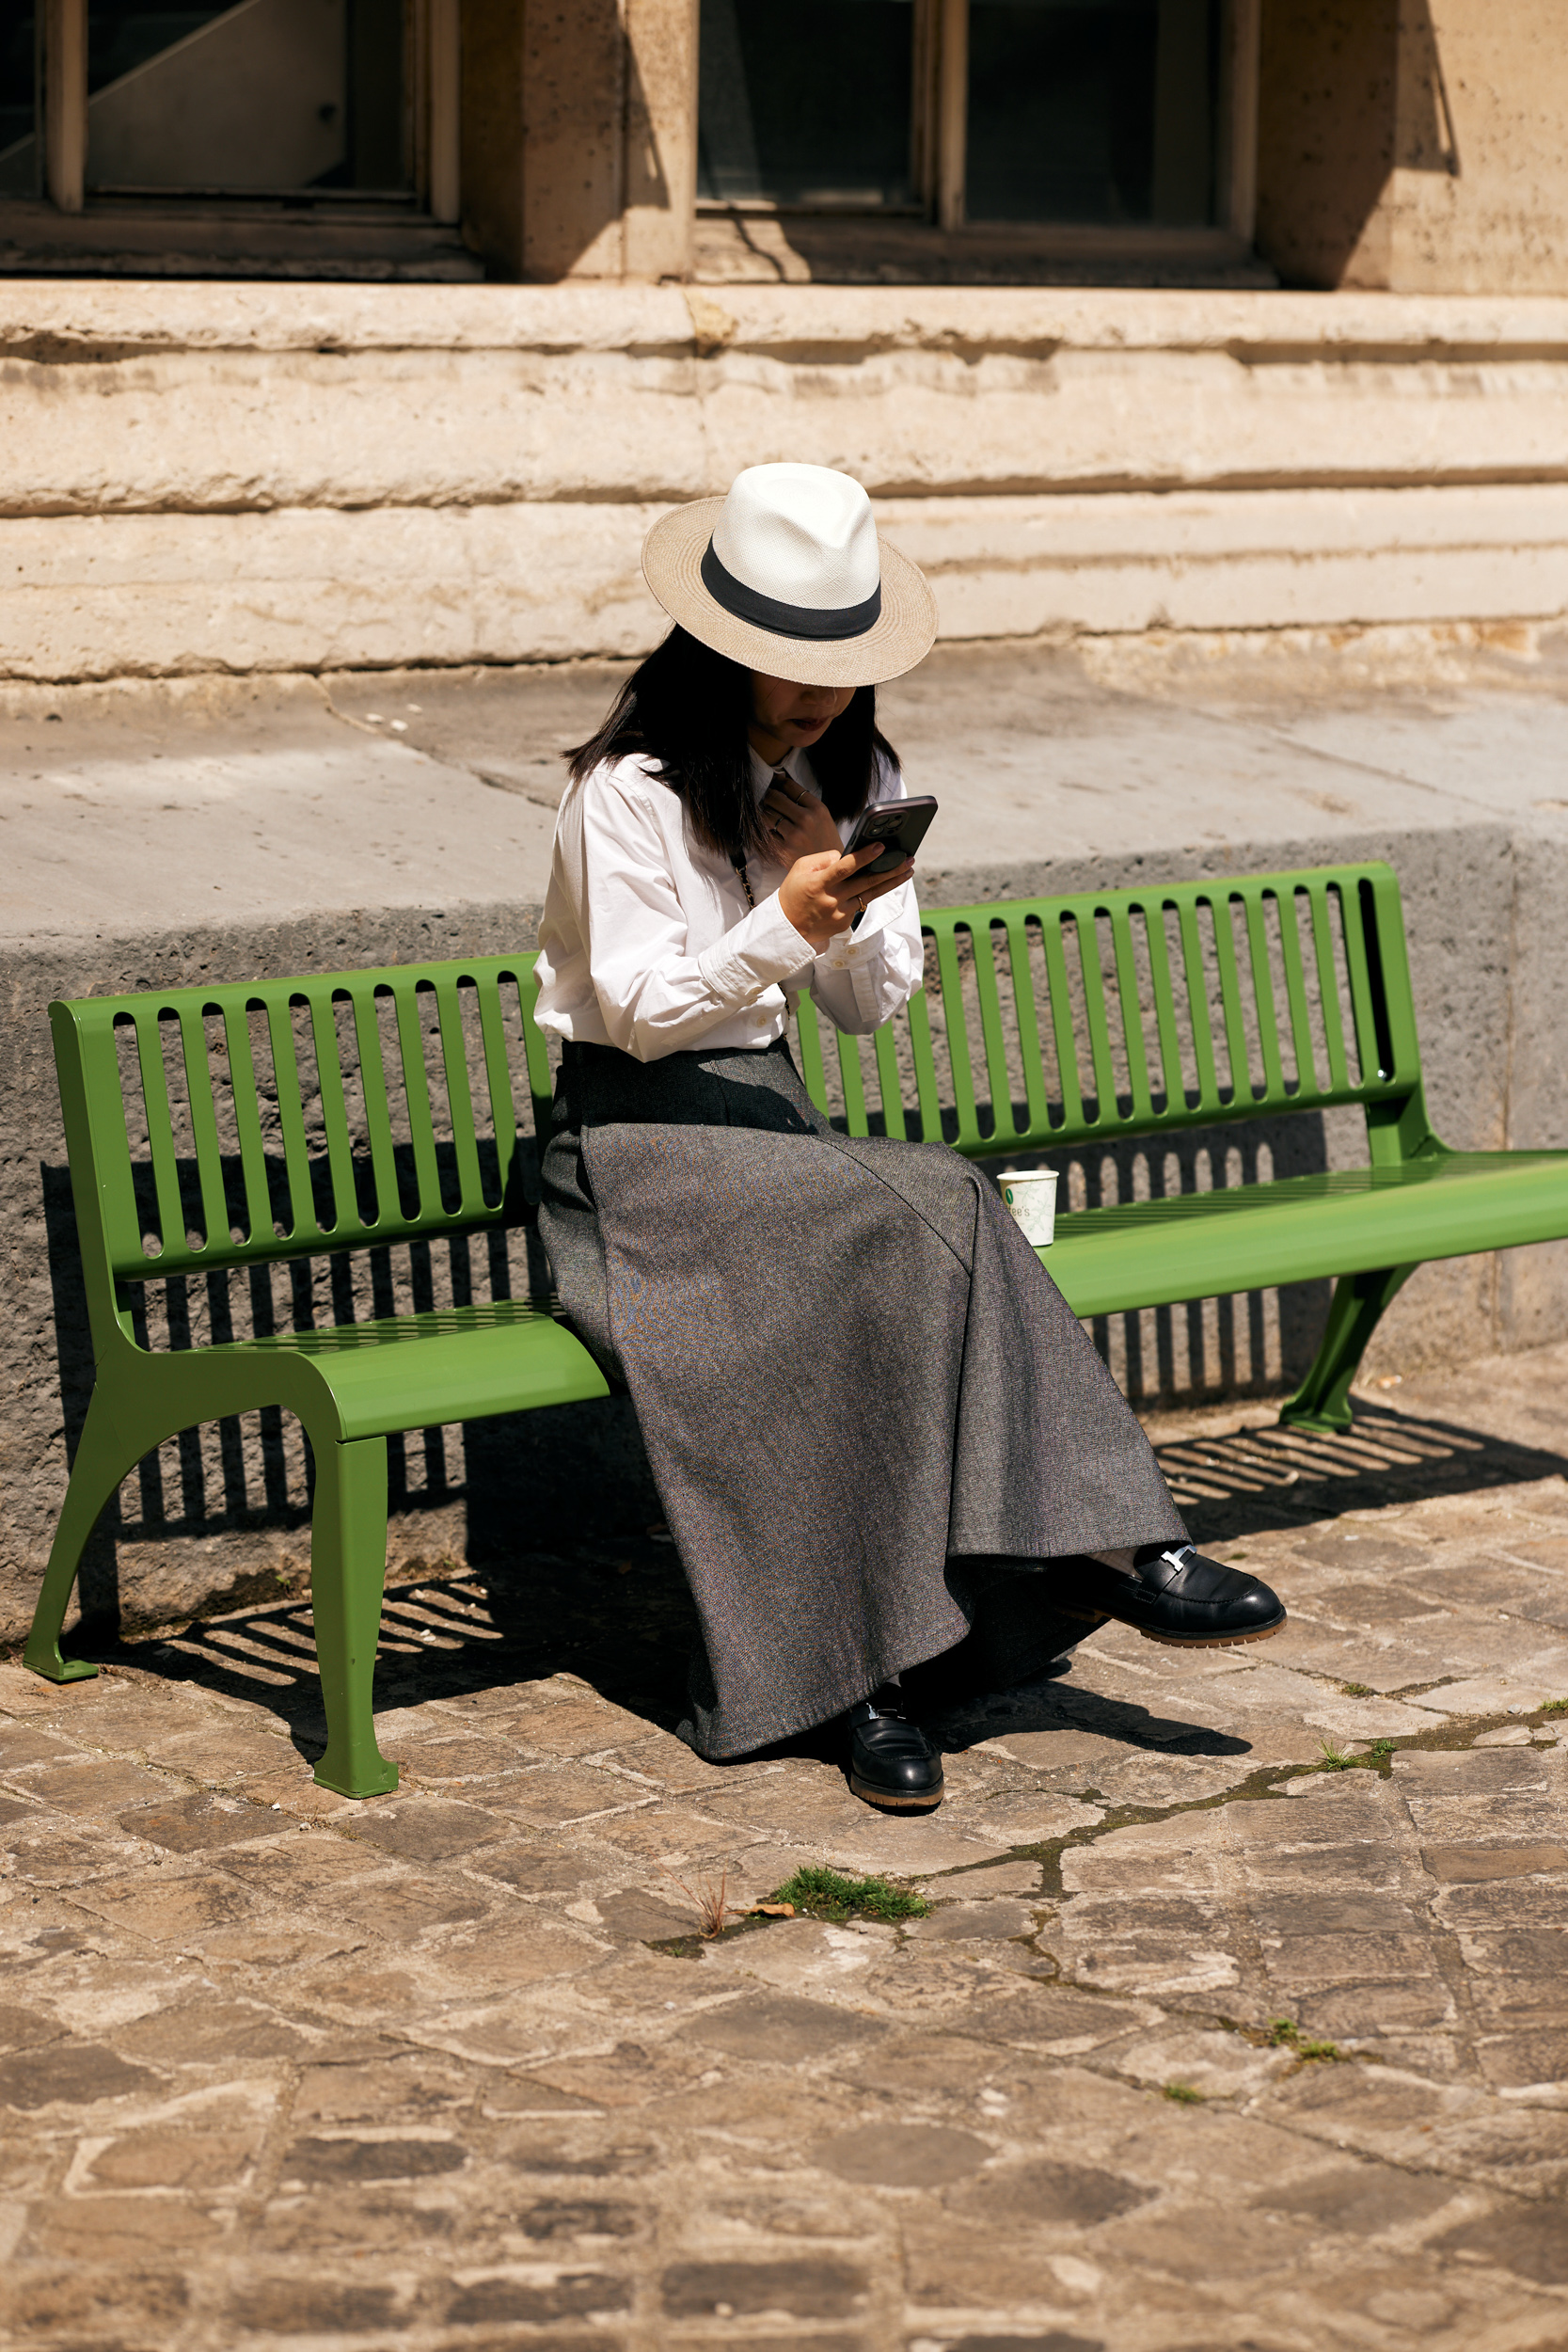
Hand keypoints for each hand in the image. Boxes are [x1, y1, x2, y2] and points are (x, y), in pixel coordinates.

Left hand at [759, 774, 843, 861]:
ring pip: (767, 814)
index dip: (777, 782)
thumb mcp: (822, 817)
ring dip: (764, 813)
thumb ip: (804, 802)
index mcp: (817, 808)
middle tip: (766, 799)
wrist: (830, 868)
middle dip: (767, 796)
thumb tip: (780, 780)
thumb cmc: (824, 840)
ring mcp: (794, 834)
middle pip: (775, 797)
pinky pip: (767, 832)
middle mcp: (806, 819)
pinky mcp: (784, 848)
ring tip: (768, 815)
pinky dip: (766, 830)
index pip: (790, 786)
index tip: (772, 782)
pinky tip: (771, 831)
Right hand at [778, 842, 914, 950]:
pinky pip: (860, 903)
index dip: (864, 857)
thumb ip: (824, 859)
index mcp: (819, 883)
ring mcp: (841, 913)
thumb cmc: (793, 893)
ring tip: (908, 871)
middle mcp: (832, 899)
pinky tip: (878, 883)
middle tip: (908, 859)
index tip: (881, 847)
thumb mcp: (800, 869)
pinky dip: (868, 893)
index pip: (845, 867)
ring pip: (871, 894)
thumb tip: (846, 856)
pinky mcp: (845, 923)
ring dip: (891, 882)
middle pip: (867, 882)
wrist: (788, 928)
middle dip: (890, 869)